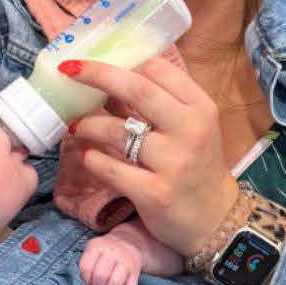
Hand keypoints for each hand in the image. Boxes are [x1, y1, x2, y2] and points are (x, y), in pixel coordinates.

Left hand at [61, 56, 242, 257]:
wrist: (216, 221)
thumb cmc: (197, 168)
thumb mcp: (190, 129)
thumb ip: (159, 105)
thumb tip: (110, 82)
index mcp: (200, 108)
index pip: (158, 70)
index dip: (124, 64)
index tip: (99, 64)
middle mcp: (190, 130)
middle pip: (137, 89)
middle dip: (97, 74)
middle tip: (70, 70)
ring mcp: (173, 163)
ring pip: (117, 130)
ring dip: (88, 124)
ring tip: (77, 127)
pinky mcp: (155, 193)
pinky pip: (110, 168)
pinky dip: (92, 159)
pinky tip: (88, 156)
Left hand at [79, 233, 141, 284]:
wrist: (128, 242)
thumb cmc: (103, 252)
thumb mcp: (92, 251)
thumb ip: (85, 266)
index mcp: (97, 246)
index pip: (86, 267)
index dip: (84, 282)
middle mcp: (113, 252)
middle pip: (101, 276)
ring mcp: (126, 262)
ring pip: (115, 283)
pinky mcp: (136, 272)